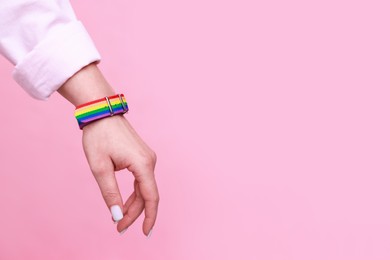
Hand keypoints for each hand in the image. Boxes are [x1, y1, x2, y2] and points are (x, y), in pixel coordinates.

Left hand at [82, 114, 158, 235]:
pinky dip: (134, 193)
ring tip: (119, 218)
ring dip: (134, 204)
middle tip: (119, 228)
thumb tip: (117, 215)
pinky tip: (125, 202)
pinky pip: (141, 180)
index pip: (151, 197)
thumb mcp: (100, 167)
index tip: (145, 233)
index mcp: (143, 164)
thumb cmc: (99, 136)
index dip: (150, 217)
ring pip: (144, 188)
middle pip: (147, 195)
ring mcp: (147, 158)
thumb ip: (110, 193)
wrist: (101, 112)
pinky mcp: (142, 156)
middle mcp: (150, 161)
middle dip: (135, 213)